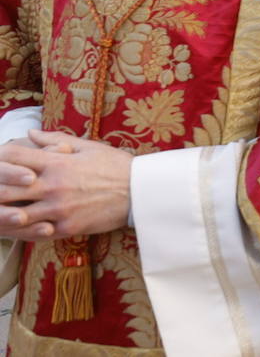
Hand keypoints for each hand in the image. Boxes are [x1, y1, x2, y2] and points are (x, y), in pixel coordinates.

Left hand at [0, 131, 132, 239]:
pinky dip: (22, 231)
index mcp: (57, 162)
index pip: (14, 158)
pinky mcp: (66, 227)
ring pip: (15, 216)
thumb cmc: (116, 166)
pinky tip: (18, 228)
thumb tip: (30, 132)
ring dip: (4, 215)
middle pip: (6, 190)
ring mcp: (58, 209)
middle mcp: (53, 186)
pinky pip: (34, 233)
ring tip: (0, 214)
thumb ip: (55, 140)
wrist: (140, 191)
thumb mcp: (87, 146)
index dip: (0, 160)